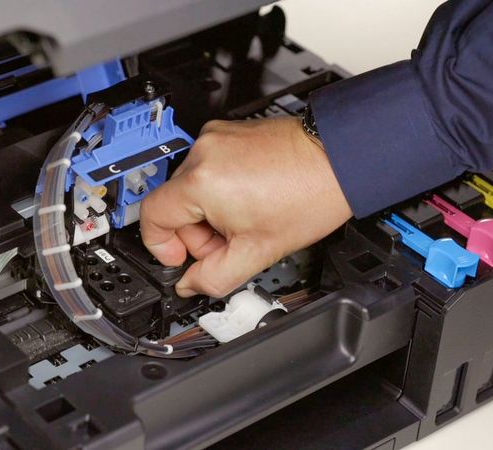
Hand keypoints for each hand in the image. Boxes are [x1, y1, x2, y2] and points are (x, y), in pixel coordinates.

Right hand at [140, 117, 351, 297]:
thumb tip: (191, 284)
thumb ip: (215, 277)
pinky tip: (249, 199)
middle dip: (196, 233)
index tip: (181, 258)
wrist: (342, 159)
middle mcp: (203, 152)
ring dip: (208, 212)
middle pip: (173, 204)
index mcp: (201, 181)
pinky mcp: (228, 132)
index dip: (161, 245)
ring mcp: (215, 138)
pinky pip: (207, 168)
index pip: (151, 216)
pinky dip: (219, 189)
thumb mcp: (258, 251)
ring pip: (190, 187)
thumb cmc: (310, 196)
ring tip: (246, 220)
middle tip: (228, 244)